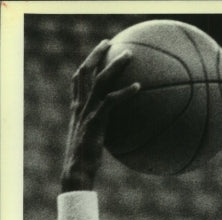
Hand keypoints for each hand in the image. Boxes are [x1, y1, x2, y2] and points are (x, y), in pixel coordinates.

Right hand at [61, 39, 139, 191]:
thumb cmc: (87, 162)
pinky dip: (125, 92)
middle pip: (86, 71)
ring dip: (115, 65)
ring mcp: (88, 112)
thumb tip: (121, 133)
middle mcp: (81, 105)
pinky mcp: (96, 121)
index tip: (97, 52)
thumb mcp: (94, 142)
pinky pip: (112, 101)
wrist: (77, 171)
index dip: (87, 63)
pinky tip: (139, 87)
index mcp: (78, 108)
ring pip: (99, 80)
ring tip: (129, 55)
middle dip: (97, 53)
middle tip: (110, 42)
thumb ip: (102, 130)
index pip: (78, 79)